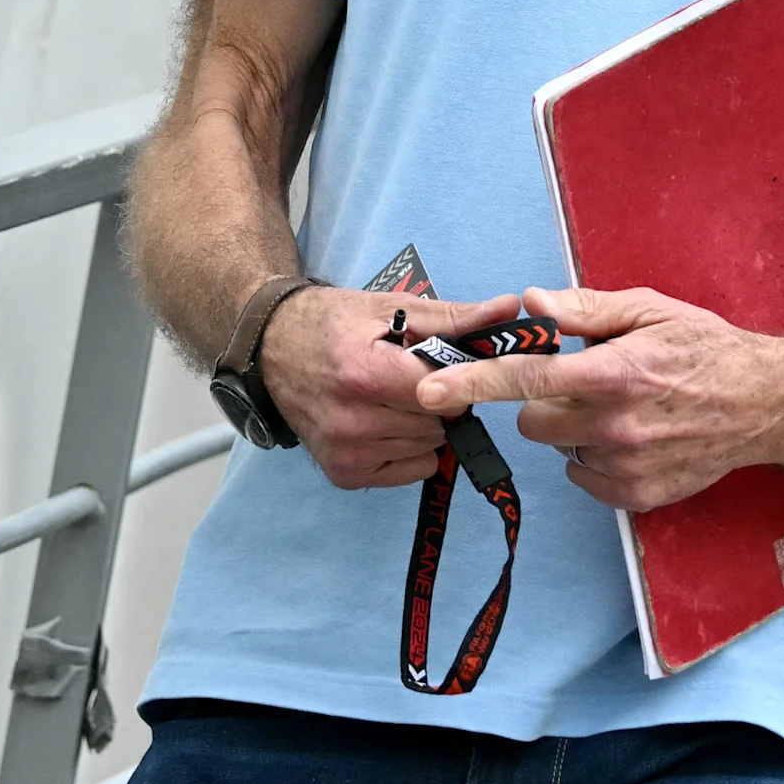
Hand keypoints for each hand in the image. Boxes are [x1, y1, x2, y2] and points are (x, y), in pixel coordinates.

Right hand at [259, 285, 523, 490]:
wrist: (270, 348)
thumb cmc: (333, 323)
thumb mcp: (391, 309)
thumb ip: (455, 317)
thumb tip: (513, 309)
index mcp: (365, 374)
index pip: (446, 392)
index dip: (454, 376)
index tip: (441, 361)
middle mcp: (353, 422)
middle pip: (440, 423)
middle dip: (441, 401)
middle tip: (411, 378)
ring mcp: (347, 454)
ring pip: (430, 447)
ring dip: (426, 425)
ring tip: (393, 397)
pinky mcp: (344, 474)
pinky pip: (413, 470)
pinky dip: (411, 449)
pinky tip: (384, 422)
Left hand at [411, 286, 783, 511]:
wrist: (765, 404)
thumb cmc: (704, 348)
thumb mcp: (648, 310)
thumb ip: (583, 309)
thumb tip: (530, 303)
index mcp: (615, 373)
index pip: (528, 379)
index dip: (473, 383)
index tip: (429, 391)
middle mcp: (618, 425)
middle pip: (532, 422)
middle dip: (544, 402)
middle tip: (585, 384)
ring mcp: (628, 467)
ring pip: (559, 450)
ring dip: (574, 431)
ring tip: (620, 409)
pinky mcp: (638, 496)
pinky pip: (585, 478)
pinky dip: (595, 459)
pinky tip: (630, 437)